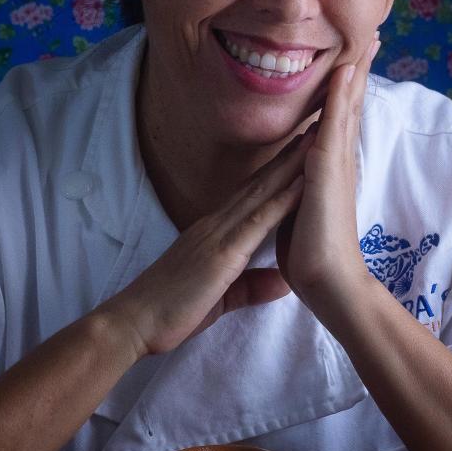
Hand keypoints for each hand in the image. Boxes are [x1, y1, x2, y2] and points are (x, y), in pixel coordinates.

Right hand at [103, 130, 314, 356]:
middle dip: (287, 157)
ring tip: (315, 140)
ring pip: (260, 193)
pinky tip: (302, 183)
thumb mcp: (220, 298)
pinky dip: (281, 200)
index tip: (298, 152)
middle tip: (314, 128)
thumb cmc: (171, 311)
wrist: (136, 322)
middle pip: (258, 185)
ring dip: (290, 167)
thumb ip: (251, 287)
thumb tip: (283, 282)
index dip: (275, 174)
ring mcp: (218, 235)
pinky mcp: (222, 253)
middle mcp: (216, 226)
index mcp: (214, 234)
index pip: (250, 197)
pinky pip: (257, 221)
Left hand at [277, 34, 378, 321]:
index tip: (353, 58)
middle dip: (360, 70)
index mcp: (329, 169)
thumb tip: (299, 182)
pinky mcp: (327, 173)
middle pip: (350, 105)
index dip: (346, 89)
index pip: (338, 120)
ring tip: (368, 39)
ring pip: (346, 109)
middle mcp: (337, 161)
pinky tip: (344, 72)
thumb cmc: (311, 254)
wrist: (327, 283)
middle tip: (374, 33)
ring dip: (356, 73)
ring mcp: (335, 165)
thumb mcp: (302, 209)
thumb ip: (303, 189)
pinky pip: (333, 127)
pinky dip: (339, 98)